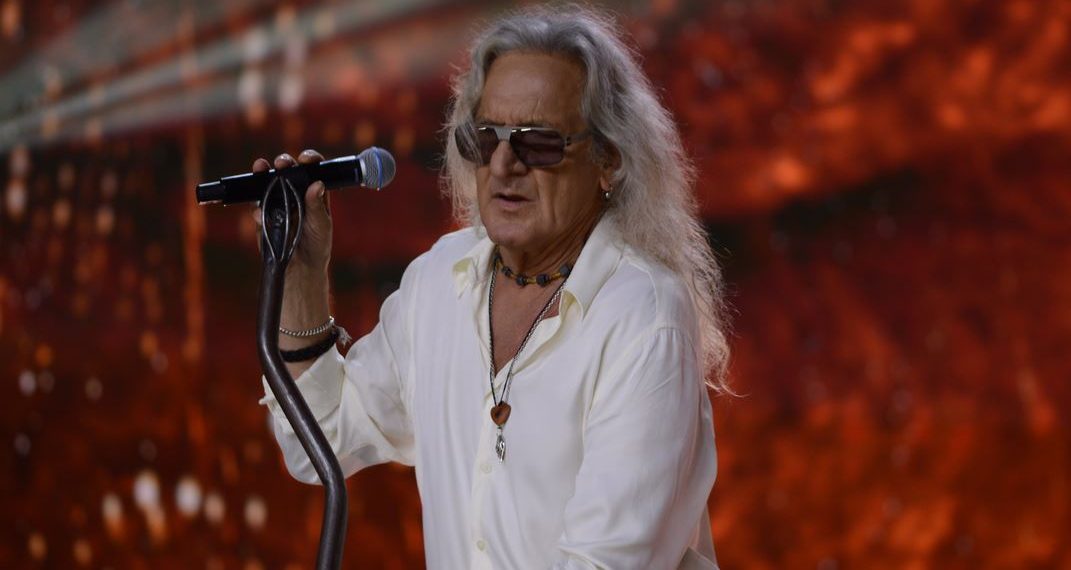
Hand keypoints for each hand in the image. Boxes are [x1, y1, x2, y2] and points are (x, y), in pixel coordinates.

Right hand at [251, 149, 332, 274]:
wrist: (301, 267)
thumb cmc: (317, 244)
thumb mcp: (321, 225)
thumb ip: (317, 206)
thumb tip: (317, 184)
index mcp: (314, 191)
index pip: (312, 168)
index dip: (309, 159)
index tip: (305, 159)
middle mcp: (295, 192)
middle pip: (288, 170)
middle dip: (283, 162)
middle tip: (282, 163)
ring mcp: (277, 202)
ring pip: (268, 182)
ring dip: (263, 173)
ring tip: (261, 167)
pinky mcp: (263, 215)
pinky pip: (257, 206)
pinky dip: (257, 207)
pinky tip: (260, 212)